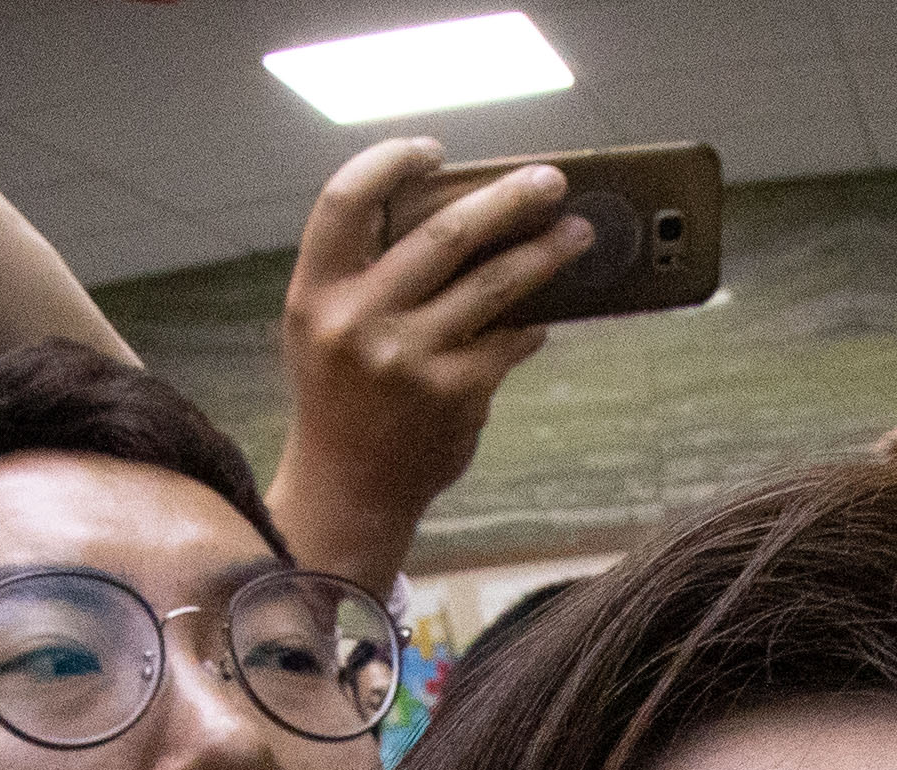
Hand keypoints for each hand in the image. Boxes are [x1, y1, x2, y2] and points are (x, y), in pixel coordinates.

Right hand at [264, 139, 578, 587]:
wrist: (348, 489)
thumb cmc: (343, 394)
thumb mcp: (324, 326)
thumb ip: (364, 271)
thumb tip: (456, 210)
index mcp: (317, 292)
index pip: (345, 199)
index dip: (390, 162)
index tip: (434, 152)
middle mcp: (358, 321)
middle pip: (443, 233)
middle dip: (507, 199)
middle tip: (550, 181)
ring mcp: (409, 359)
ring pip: (494, 284)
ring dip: (544, 254)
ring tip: (579, 235)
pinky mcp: (454, 394)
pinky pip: (509, 340)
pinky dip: (530, 325)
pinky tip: (543, 317)